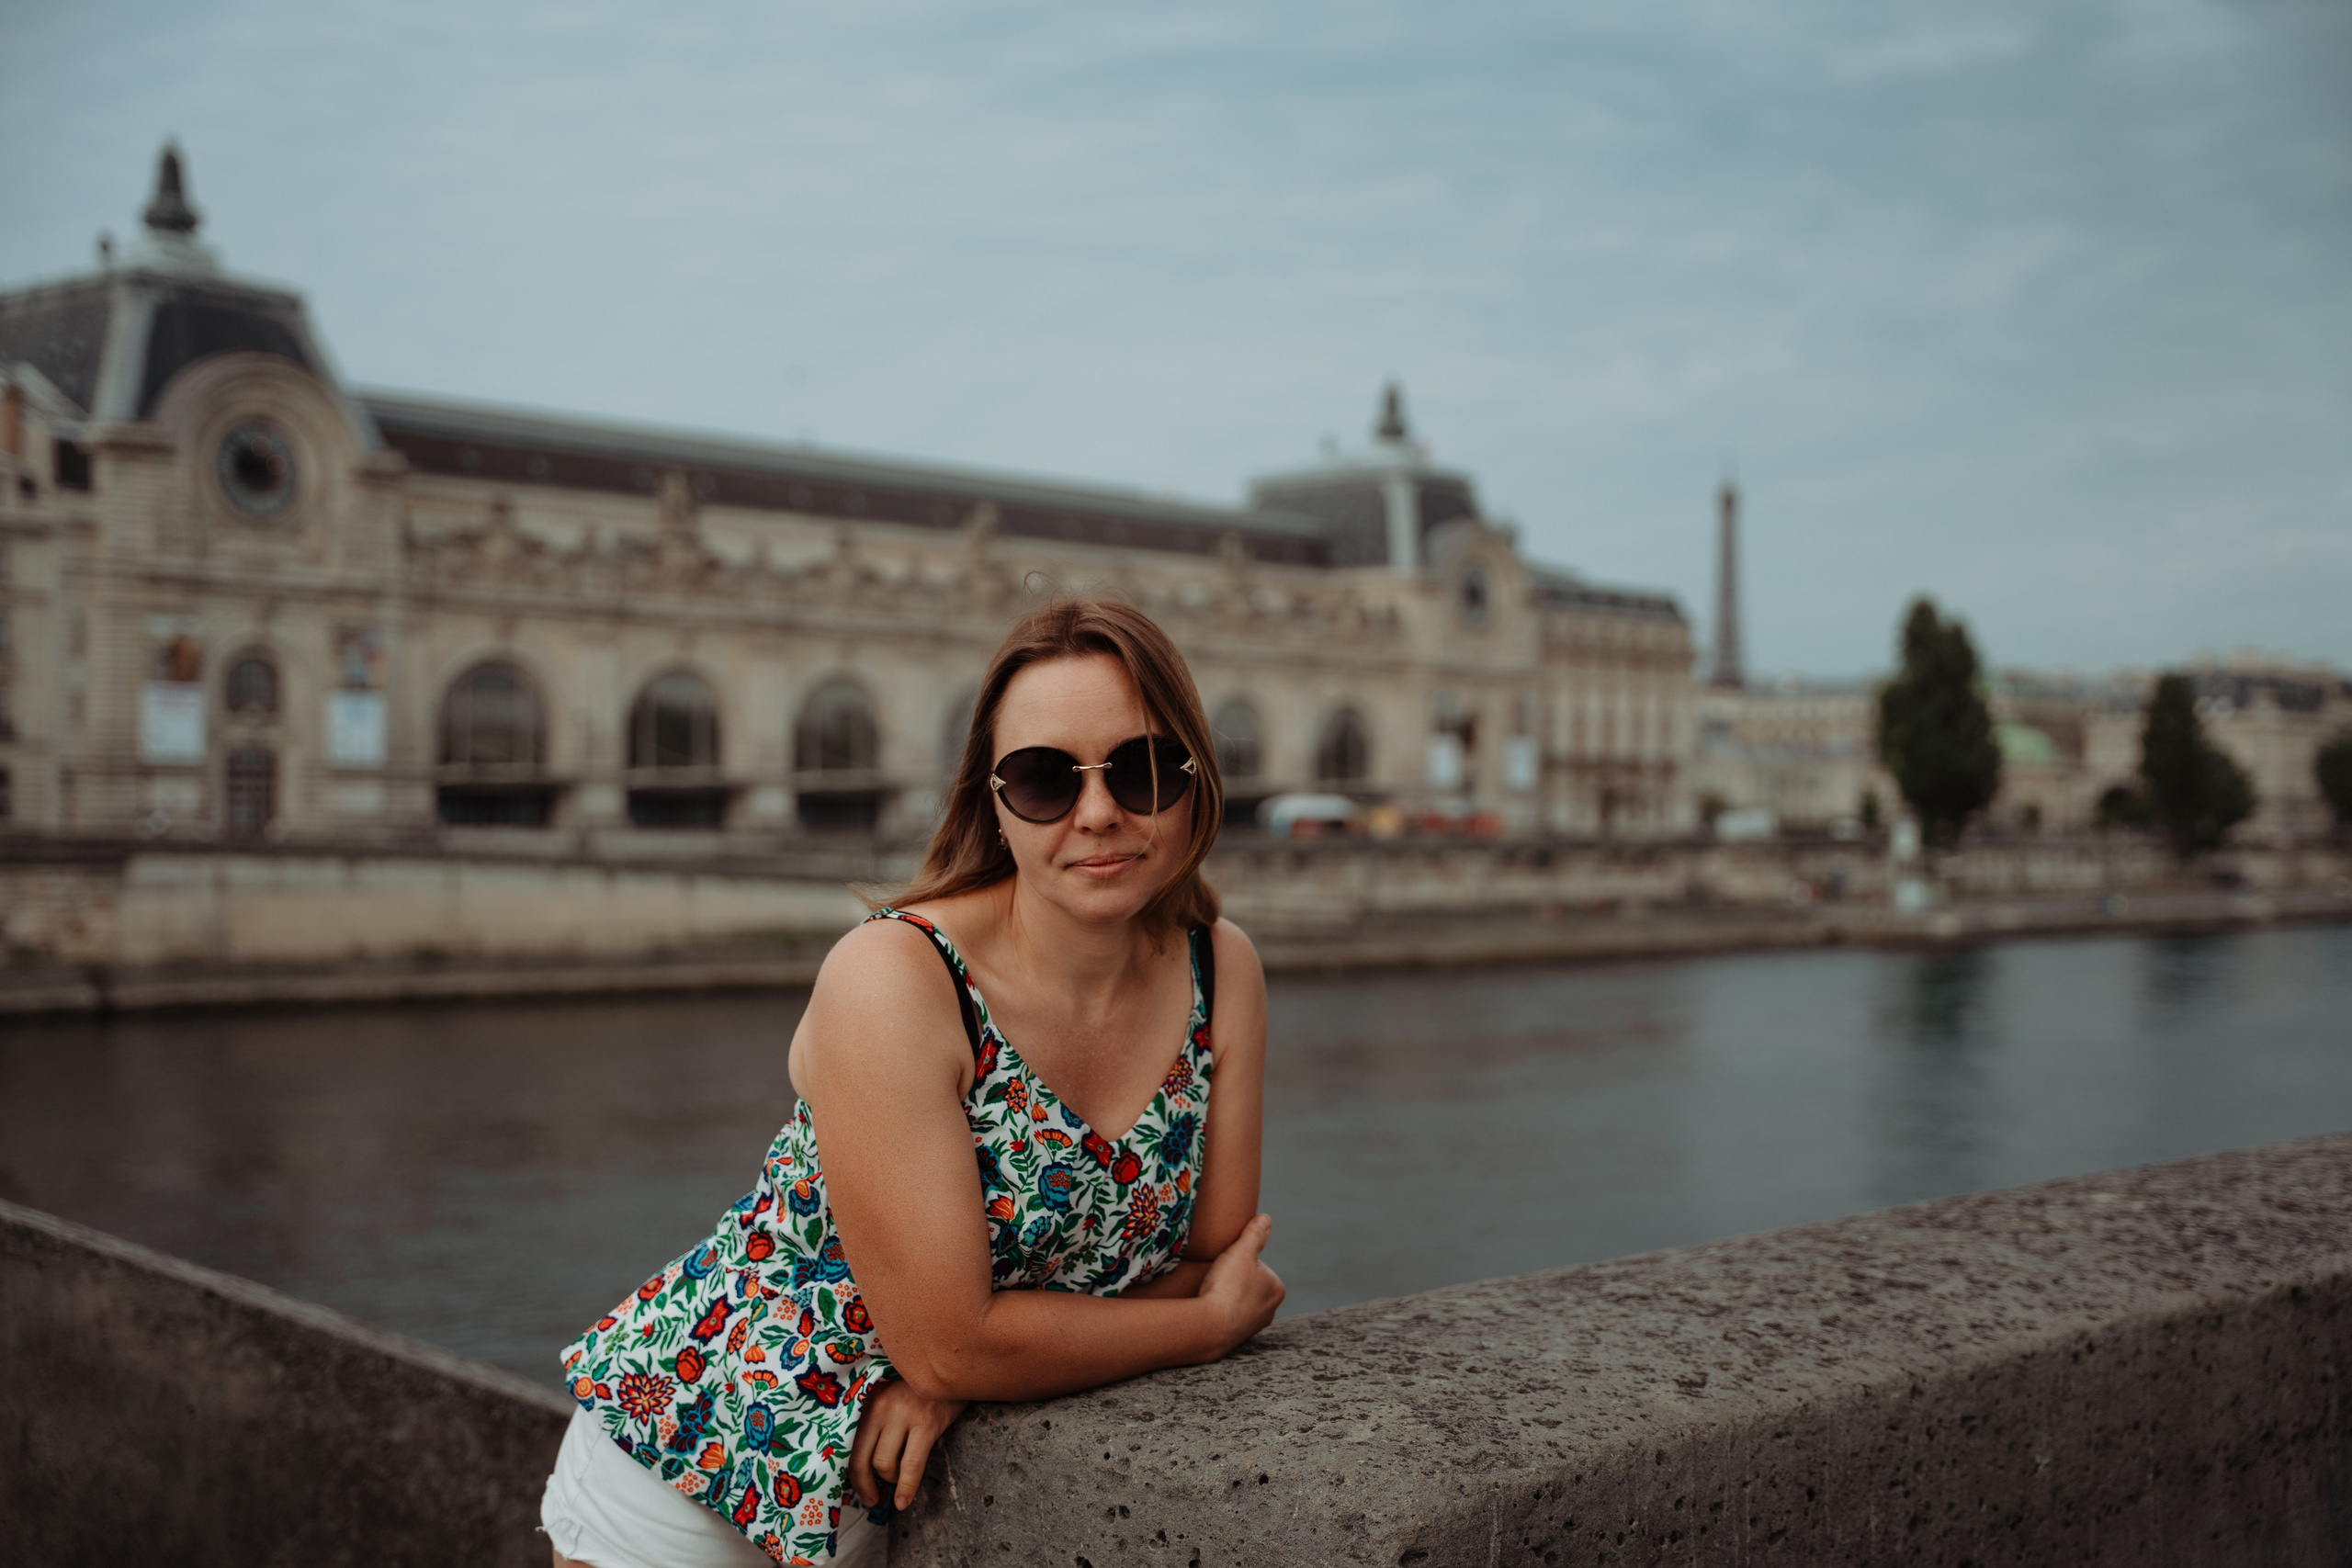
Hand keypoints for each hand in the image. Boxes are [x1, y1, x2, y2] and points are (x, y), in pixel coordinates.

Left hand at [848, 1375, 967, 1511]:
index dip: (853, 1474)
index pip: (849, 1444)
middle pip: (861, 1458)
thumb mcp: (892, 1394)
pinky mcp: (925, 1423)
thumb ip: (876, 1418)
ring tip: (901, 1477)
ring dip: (891, 1480)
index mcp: (868, 1398)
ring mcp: (902, 1414)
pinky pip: (910, 1465)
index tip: (859, 1489)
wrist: (955, 1365)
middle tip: (873, 1499)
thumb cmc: (922, 1385)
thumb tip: (867, 1460)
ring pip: (883, 1464)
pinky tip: (904, 1502)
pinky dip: (906, 1488)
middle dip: (865, 1486)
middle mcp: (880, 1406)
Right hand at [1195, 1213, 1283, 1359]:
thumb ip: (1254, 1234)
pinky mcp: (1236, 1338)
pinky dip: (1220, 1312)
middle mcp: (1270, 1310)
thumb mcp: (1241, 1252)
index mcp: (1277, 1288)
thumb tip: (1265, 1219)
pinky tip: (1210, 1308)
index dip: (1238, 1260)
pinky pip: (1228, 1317)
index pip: (1256, 1264)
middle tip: (1217, 1280)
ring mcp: (1253, 1327)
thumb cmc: (1228, 1286)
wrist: (1209, 1327)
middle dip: (1233, 1280)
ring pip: (1238, 1301)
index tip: (1226, 1266)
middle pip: (1248, 1284)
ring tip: (1211, 1294)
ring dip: (1226, 1296)